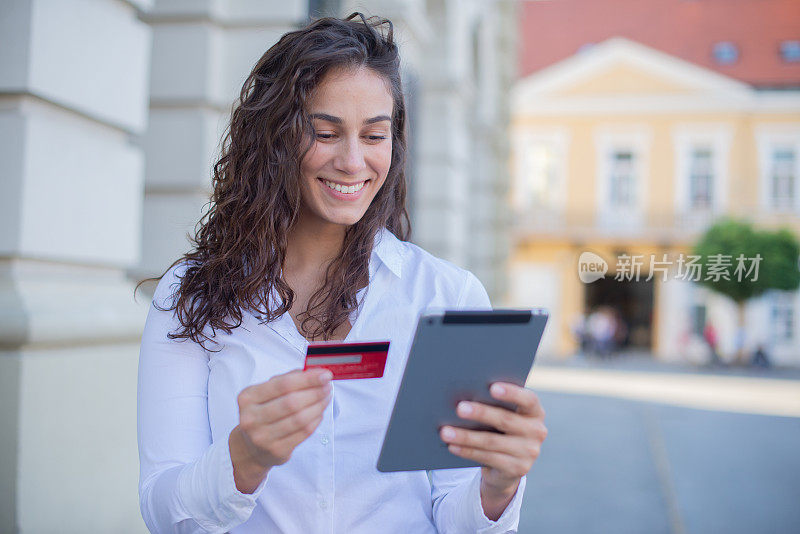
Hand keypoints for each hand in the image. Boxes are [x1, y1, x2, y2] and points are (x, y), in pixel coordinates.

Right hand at [234, 368, 332, 471]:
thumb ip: (288, 379)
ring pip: (300, 419)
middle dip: (315, 392)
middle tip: (328, 386)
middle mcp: (251, 418)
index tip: (325, 374)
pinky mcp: (277, 450)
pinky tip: (319, 413)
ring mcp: (263, 436)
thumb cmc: (263, 413)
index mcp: (248, 397)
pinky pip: (304, 433)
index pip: (283, 384)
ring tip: (326, 398)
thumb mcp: (267, 393)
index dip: (307, 379)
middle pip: (292, 402)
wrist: (251, 447)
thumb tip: (314, 372)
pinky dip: (316, 420)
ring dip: (319, 406)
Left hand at [439, 383, 546, 498]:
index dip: (511, 393)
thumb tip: (463, 397)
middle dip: (480, 413)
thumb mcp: (503, 416)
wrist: (507, 465)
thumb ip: (493, 405)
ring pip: (492, 441)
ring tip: (445, 431)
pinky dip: (467, 451)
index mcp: (535, 412)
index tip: (492, 387)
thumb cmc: (500, 429)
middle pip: (505, 420)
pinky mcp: (518, 469)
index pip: (528, 399)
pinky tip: (452, 446)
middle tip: (459, 408)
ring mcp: (529, 452)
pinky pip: (487, 458)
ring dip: (466, 436)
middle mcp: (537, 431)